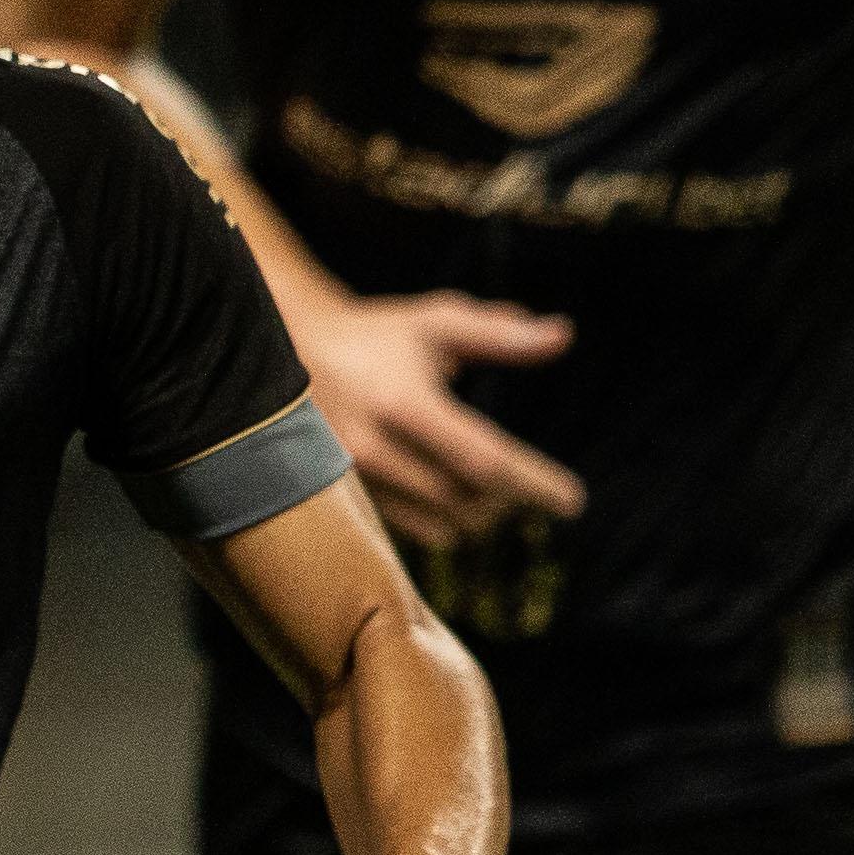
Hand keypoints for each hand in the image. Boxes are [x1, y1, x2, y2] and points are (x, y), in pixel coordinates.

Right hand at [294, 290, 581, 548]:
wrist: (279, 357)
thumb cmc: (373, 337)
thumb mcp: (434, 323)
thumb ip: (498, 334)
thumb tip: (563, 335)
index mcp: (404, 403)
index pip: (485, 459)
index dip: (534, 484)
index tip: (573, 501)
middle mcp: (375, 447)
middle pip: (467, 501)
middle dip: (509, 502)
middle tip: (532, 491)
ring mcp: (353, 480)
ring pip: (440, 524)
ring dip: (478, 517)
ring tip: (496, 498)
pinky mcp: (341, 499)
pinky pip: (411, 531)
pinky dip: (444, 524)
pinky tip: (456, 505)